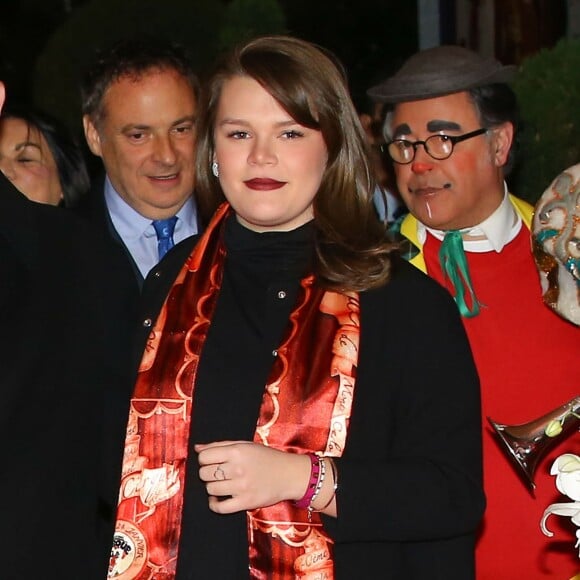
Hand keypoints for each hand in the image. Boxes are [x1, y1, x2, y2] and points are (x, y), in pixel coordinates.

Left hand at [195, 441, 309, 513]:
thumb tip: (197, 448)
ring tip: (223, 483)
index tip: (211, 461)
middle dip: (207, 473)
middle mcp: (237, 469)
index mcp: (237, 452)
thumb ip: (220, 445)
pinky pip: (219, 507)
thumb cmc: (266, 457)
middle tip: (218, 473)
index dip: (204, 459)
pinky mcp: (245, 503)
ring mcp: (241, 487)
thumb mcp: (245, 445)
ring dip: (213, 487)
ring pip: (210, 489)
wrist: (288, 475)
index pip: (204, 457)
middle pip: (204, 474)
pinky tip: (218, 499)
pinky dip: (214, 504)